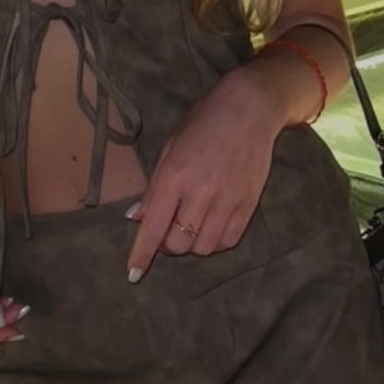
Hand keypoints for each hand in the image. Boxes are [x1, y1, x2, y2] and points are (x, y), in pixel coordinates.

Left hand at [125, 70, 280, 282]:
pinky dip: (214, 241)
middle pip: (178, 244)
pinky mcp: (248, 204)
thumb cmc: (203, 123)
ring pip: (203, 247)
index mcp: (175, 176)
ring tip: (190, 225)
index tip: (133, 274)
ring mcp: (227, 201)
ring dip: (191, 244)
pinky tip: (210, 227)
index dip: (141, 254)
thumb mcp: (170, 147)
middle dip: (168, 245)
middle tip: (168, 230)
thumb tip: (137, 217)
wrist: (250, 109)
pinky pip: (228, 241)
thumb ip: (155, 187)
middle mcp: (200, 193)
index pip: (153, 226)